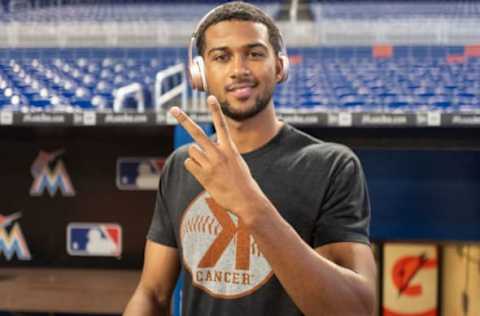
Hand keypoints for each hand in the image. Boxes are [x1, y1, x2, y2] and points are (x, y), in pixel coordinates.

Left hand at [169, 95, 263, 218]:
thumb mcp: (237, 162)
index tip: (210, 97)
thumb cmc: (243, 181)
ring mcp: (210, 164)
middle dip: (184, 120)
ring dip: (196, 156)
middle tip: (173, 109)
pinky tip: (204, 174)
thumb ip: (222, 152)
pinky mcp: (203, 176)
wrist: (246, 200)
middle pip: (197, 133)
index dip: (215, 110)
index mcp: (230, 148)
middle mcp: (219, 153)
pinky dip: (193, 167)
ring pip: (192, 151)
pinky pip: (189, 164)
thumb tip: (202, 150)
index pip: (222, 125)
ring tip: (208, 166)